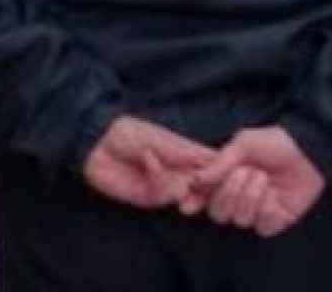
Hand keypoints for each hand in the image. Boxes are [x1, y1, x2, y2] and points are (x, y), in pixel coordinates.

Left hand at [82, 115, 215, 209]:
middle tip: (207, 181)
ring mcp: (165, 187)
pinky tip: (149, 159)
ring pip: (185, 195)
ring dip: (182, 184)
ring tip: (171, 168)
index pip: (212, 168)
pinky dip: (158, 176)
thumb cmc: (132, 133)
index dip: (223, 172)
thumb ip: (189, 152)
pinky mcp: (148, 198)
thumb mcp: (165, 139)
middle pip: (203, 188)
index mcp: (188, 156)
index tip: (232, 170)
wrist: (99, 145)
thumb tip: (217, 159)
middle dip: (207, 188)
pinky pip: (162, 195)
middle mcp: (180, 174)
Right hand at [185, 126, 324, 237]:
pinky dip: (266, 209)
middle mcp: (238, 198)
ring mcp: (256, 211)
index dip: (193, 202)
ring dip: (250, 195)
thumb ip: (219, 164)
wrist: (308, 150)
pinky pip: (261, 225)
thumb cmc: (275, 143)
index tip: (188, 203)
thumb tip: (196, 181)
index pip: (202, 198)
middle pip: (218, 213)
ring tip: (264, 178)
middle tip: (245, 172)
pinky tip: (275, 196)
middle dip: (229, 192)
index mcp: (225, 180)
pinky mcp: (274, 221)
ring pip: (239, 219)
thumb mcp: (244, 144)